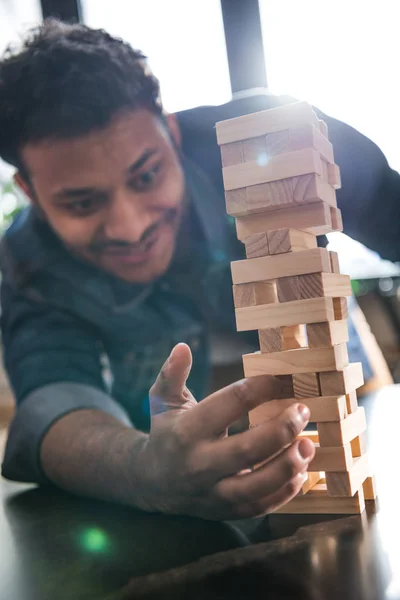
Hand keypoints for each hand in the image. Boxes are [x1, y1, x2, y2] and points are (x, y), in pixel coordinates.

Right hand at [133, 343, 314, 519]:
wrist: (153, 483)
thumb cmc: (167, 433)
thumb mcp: (163, 401)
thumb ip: (172, 374)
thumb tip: (182, 347)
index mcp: (187, 431)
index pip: (229, 405)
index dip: (259, 388)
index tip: (279, 379)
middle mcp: (199, 464)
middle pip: (247, 449)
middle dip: (281, 429)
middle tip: (304, 411)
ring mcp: (213, 492)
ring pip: (256, 486)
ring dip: (288, 465)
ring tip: (309, 445)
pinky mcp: (225, 511)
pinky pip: (259, 507)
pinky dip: (284, 492)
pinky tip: (301, 472)